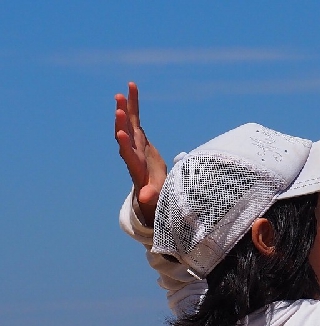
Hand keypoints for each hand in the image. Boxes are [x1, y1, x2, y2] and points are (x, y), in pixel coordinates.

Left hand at [115, 82, 165, 226]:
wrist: (150, 183)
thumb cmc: (154, 190)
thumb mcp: (155, 193)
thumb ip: (150, 194)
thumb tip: (145, 199)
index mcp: (135, 165)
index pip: (127, 154)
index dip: (125, 145)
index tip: (121, 135)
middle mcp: (131, 151)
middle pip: (124, 136)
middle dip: (121, 124)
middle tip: (119, 110)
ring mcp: (133, 141)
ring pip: (126, 123)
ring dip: (123, 109)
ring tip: (120, 94)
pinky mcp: (138, 134)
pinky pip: (134, 116)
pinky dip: (132, 103)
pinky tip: (131, 87)